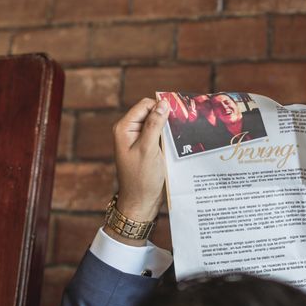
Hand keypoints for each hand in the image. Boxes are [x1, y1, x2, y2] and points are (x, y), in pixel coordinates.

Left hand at [112, 98, 168, 222]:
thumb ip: (154, 125)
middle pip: (151, 112)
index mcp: (124, 128)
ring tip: (180, 137)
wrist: (141, 202)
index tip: (177, 116)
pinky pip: (159, 136)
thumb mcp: (148, 149)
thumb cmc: (142, 178)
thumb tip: (163, 103)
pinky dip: (168, 137)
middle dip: (165, 118)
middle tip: (180, 128)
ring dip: (168, 128)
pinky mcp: (147, 148)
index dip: (160, 107)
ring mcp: (138, 140)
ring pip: (157, 124)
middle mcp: (129, 131)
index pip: (145, 105)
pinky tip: (177, 144)